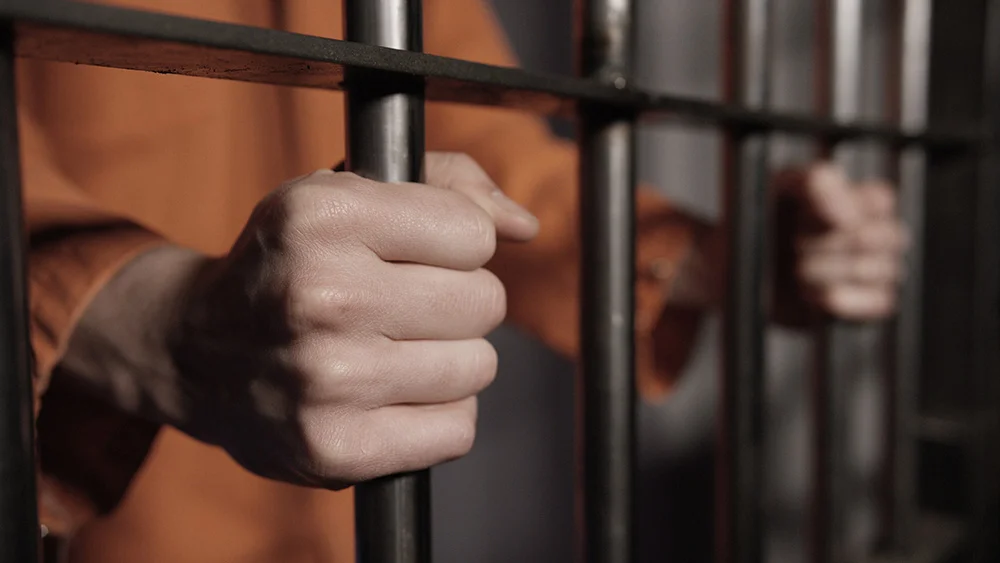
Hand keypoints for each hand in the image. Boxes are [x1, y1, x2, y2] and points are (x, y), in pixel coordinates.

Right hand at [64, 152, 537, 489]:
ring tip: (392, 349)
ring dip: (450, 359)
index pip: (474, 234)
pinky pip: (457, 430)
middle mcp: (321, 294)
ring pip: (479, 367)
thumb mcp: (348, 192)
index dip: (456, 244)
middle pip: (485, 302)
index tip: (416, 254)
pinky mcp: (336, 449)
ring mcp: (327, 379)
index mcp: (323, 215)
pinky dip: (439, 414)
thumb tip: (525, 227)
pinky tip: (393, 395)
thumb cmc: (293, 263)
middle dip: (457, 301)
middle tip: (403, 306)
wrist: (196, 350)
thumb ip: (449, 186)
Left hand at [774, 163, 909, 323]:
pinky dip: (836, 299)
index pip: (878, 201)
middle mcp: (882, 235)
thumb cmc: (769, 221)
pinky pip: (877, 302)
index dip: (832, 211)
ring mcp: (881, 270)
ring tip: (797, 270)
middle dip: (819, 243)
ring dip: (819, 272)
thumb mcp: (785, 186)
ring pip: (867, 270)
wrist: (742, 267)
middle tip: (794, 245)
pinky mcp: (872, 304)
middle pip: (868, 238)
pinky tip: (810, 293)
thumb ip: (817, 184)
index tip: (801, 215)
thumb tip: (846, 217)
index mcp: (868, 201)